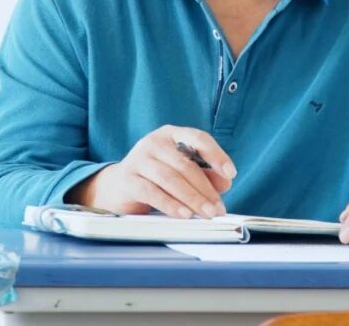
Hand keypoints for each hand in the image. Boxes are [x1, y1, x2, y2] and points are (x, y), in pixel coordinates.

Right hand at [66, 125, 236, 218]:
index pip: (198, 138)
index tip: (230, 174)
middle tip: (218, 208)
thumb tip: (225, 183)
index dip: (216, 155)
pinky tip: (184, 214)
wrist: (117, 186)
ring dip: (191, 198)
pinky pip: (152, 192)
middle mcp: (154, 142)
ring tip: (206, 213)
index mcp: (171, 134)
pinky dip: (170, 204)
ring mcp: (139, 159)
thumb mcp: (181, 171)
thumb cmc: (155, 176)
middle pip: (185, 164)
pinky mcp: (128, 178)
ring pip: (170, 178)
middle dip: (205, 189)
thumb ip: (205, 174)